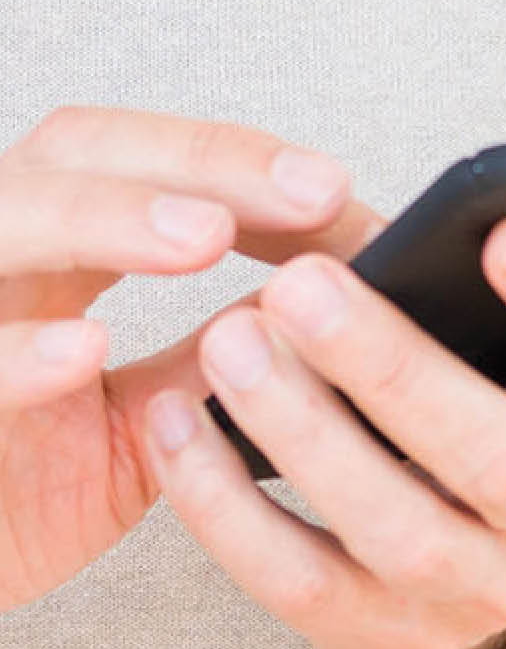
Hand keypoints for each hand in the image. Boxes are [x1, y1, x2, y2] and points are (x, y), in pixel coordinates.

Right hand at [0, 103, 382, 610]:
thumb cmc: (24, 491)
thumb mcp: (142, 421)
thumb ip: (210, 362)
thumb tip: (321, 313)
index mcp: (50, 256)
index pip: (139, 163)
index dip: (234, 163)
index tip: (332, 190)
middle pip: (79, 157)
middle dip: (197, 165)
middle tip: (304, 193)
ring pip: (11, 223)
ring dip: (111, 222)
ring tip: (205, 235)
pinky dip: (20, 354)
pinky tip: (87, 349)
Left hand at [139, 197, 505, 648]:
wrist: (463, 571)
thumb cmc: (495, 412)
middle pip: (491, 452)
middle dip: (392, 367)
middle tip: (297, 283)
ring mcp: (468, 587)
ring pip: (391, 524)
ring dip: (301, 431)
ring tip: (226, 340)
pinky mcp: (376, 631)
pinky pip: (292, 576)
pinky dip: (224, 504)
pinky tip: (174, 424)